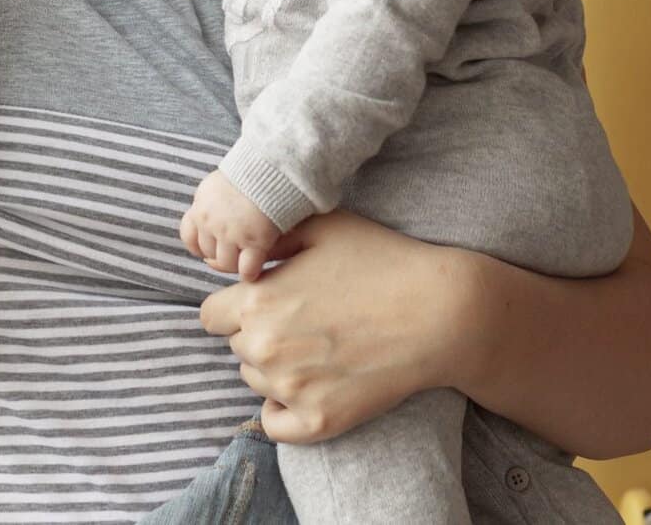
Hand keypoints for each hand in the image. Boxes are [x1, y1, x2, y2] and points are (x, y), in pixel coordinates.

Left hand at [180, 170, 281, 281]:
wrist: (272, 168)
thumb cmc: (250, 172)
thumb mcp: (218, 183)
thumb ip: (210, 202)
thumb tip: (205, 218)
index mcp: (201, 206)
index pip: (189, 236)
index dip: (199, 246)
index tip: (208, 251)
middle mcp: (211, 222)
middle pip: (208, 253)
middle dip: (219, 255)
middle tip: (233, 254)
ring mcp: (232, 233)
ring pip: (226, 264)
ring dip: (235, 265)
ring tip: (246, 262)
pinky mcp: (255, 241)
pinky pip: (247, 269)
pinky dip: (250, 273)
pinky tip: (255, 270)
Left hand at [197, 210, 465, 443]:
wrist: (440, 312)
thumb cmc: (382, 261)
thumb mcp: (323, 227)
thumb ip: (271, 239)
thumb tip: (242, 256)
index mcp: (257, 300)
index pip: (210, 315)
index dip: (237, 305)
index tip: (266, 301)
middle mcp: (265, 347)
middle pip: (235, 346)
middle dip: (259, 332)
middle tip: (305, 320)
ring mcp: (290, 389)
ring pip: (255, 380)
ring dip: (274, 367)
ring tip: (319, 346)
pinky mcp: (318, 420)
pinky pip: (273, 423)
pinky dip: (284, 409)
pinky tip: (310, 386)